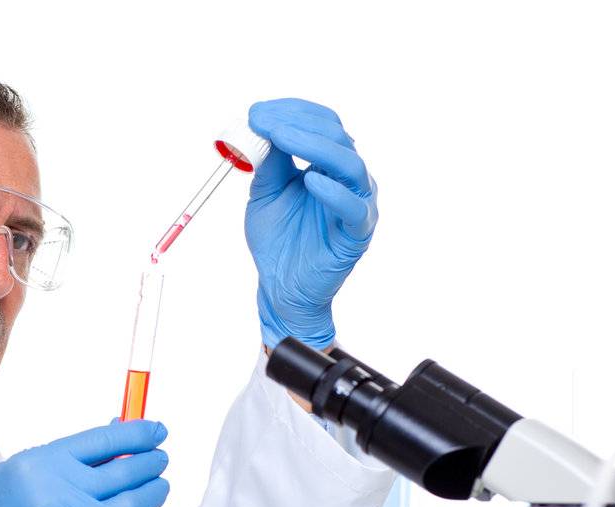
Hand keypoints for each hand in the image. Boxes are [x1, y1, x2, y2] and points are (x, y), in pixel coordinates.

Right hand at [0, 420, 169, 506]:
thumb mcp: (20, 469)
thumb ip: (65, 458)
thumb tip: (112, 436)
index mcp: (46, 461)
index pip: (106, 438)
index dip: (140, 433)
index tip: (157, 431)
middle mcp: (63, 488)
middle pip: (128, 468)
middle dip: (153, 462)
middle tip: (161, 461)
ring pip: (137, 502)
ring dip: (155, 491)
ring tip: (159, 486)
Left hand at [245, 98, 378, 349]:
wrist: (281, 287)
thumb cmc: (278, 240)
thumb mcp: (265, 193)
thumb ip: (269, 162)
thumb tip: (262, 126)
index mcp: (328, 164)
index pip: (321, 124)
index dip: (291, 112)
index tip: (256, 112)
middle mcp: (348, 178)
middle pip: (335, 136)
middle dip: (297, 123)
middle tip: (262, 121)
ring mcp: (357, 202)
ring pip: (348, 163)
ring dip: (312, 145)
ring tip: (281, 137)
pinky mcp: (358, 231)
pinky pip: (352, 207)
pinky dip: (332, 191)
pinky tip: (309, 180)